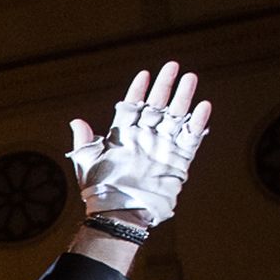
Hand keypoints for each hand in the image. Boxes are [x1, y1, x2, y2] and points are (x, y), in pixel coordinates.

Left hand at [68, 61, 209, 224]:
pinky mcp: (178, 161)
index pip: (132, 106)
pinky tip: (203, 106)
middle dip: (164, 86)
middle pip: (157, 106)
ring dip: (183, 98)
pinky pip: (191, 139)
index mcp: (123, 136)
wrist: (120, 214)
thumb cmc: (101, 191)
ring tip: (190, 78)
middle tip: (172, 66)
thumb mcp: (87, 163)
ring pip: (176, 117)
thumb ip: (84, 141)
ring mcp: (162, 148)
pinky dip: (197, 123)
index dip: (138, 91)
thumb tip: (76, 121)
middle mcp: (144, 138)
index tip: (145, 74)